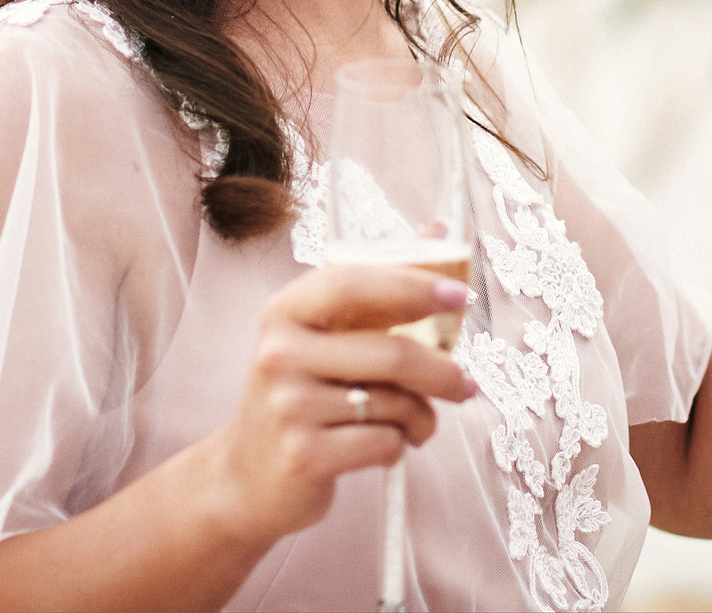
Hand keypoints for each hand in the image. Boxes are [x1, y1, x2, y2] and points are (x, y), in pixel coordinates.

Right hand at [206, 266, 477, 548]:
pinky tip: (384, 447)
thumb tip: (437, 232)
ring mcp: (289, 406)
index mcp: (285, 311)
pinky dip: (398, 447)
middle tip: (465, 384)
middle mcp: (280, 353)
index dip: (412, 284)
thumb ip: (377, 287)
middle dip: (444, 372)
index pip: (354, 282)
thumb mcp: (321, 337)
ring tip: (414, 424)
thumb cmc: (299, 397)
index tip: (459, 296)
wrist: (246, 478)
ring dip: (421, 417)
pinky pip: (384, 443)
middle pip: (392, 354)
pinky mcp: (304, 455)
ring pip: (395, 404)